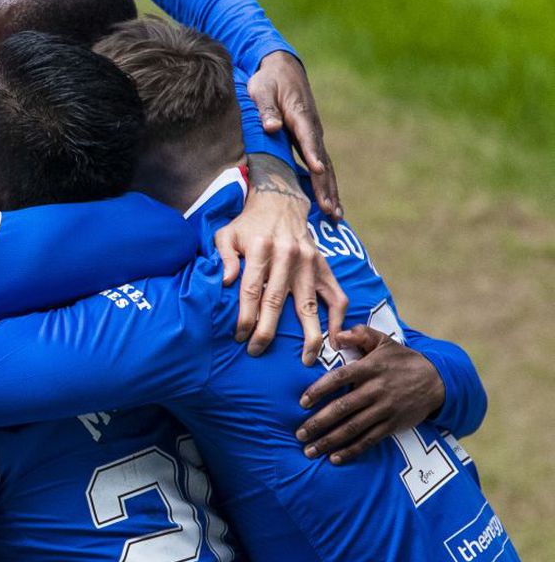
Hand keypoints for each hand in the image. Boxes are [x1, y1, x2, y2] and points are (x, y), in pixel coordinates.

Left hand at [215, 170, 347, 362]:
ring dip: (309, 335)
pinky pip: (337, 295)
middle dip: (266, 332)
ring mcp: (309, 262)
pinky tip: (334, 339)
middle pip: (277, 302)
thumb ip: (223, 257)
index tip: (239, 336)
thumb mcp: (226, 234)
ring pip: (309, 304)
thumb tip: (226, 282)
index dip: (245, 317)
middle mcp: (287, 256)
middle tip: (257, 351)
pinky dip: (338, 318)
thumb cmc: (248, 225)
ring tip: (306, 359)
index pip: (251, 290)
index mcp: (261, 248)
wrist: (280, 202)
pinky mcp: (324, 266)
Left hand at [247, 51, 340, 217]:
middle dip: (327, 186)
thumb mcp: (262, 89)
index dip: (313, 154)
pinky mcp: (310, 141)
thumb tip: (272, 126)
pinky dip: (326, 185)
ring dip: (331, 191)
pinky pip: (320, 166)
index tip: (318, 170)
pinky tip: (328, 203)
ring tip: (336, 215)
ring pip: (325, 167)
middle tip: (331, 210)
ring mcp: (314, 136)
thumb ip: (266, 108)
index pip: (308, 138)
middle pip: (322, 161)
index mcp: (300, 116)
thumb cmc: (269, 80)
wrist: (282, 68)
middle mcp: (312, 129)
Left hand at [296, 326, 444, 463]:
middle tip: (299, 434)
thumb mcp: (383, 341)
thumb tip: (337, 336)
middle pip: (343, 407)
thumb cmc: (402, 360)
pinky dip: (352, 450)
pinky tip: (334, 458)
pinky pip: (369, 440)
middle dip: (318, 422)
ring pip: (353, 428)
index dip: (319, 390)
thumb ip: (360, 334)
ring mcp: (385, 409)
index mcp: (371, 368)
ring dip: (330, 441)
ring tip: (310, 450)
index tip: (302, 402)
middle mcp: (377, 390)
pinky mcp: (393, 425)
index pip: (340, 378)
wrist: (437, 380)